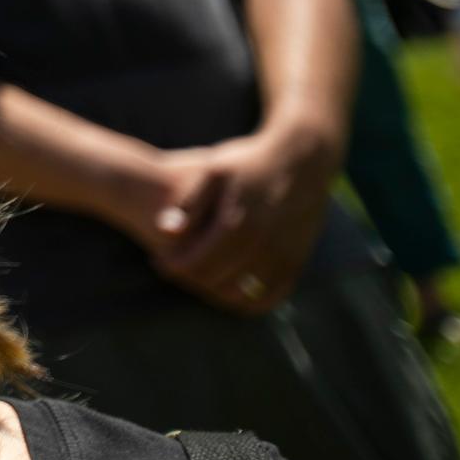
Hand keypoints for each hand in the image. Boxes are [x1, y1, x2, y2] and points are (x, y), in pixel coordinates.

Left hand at [127, 126, 338, 313]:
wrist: (300, 159)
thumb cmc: (248, 162)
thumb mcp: (213, 172)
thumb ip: (189, 203)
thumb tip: (164, 230)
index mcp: (237, 226)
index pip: (197, 265)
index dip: (173, 268)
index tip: (158, 262)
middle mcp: (262, 247)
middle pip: (217, 283)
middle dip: (190, 280)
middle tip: (176, 270)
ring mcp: (283, 257)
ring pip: (243, 296)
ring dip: (216, 293)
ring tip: (199, 277)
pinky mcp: (298, 262)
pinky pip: (271, 296)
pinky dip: (248, 301)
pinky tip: (230, 288)